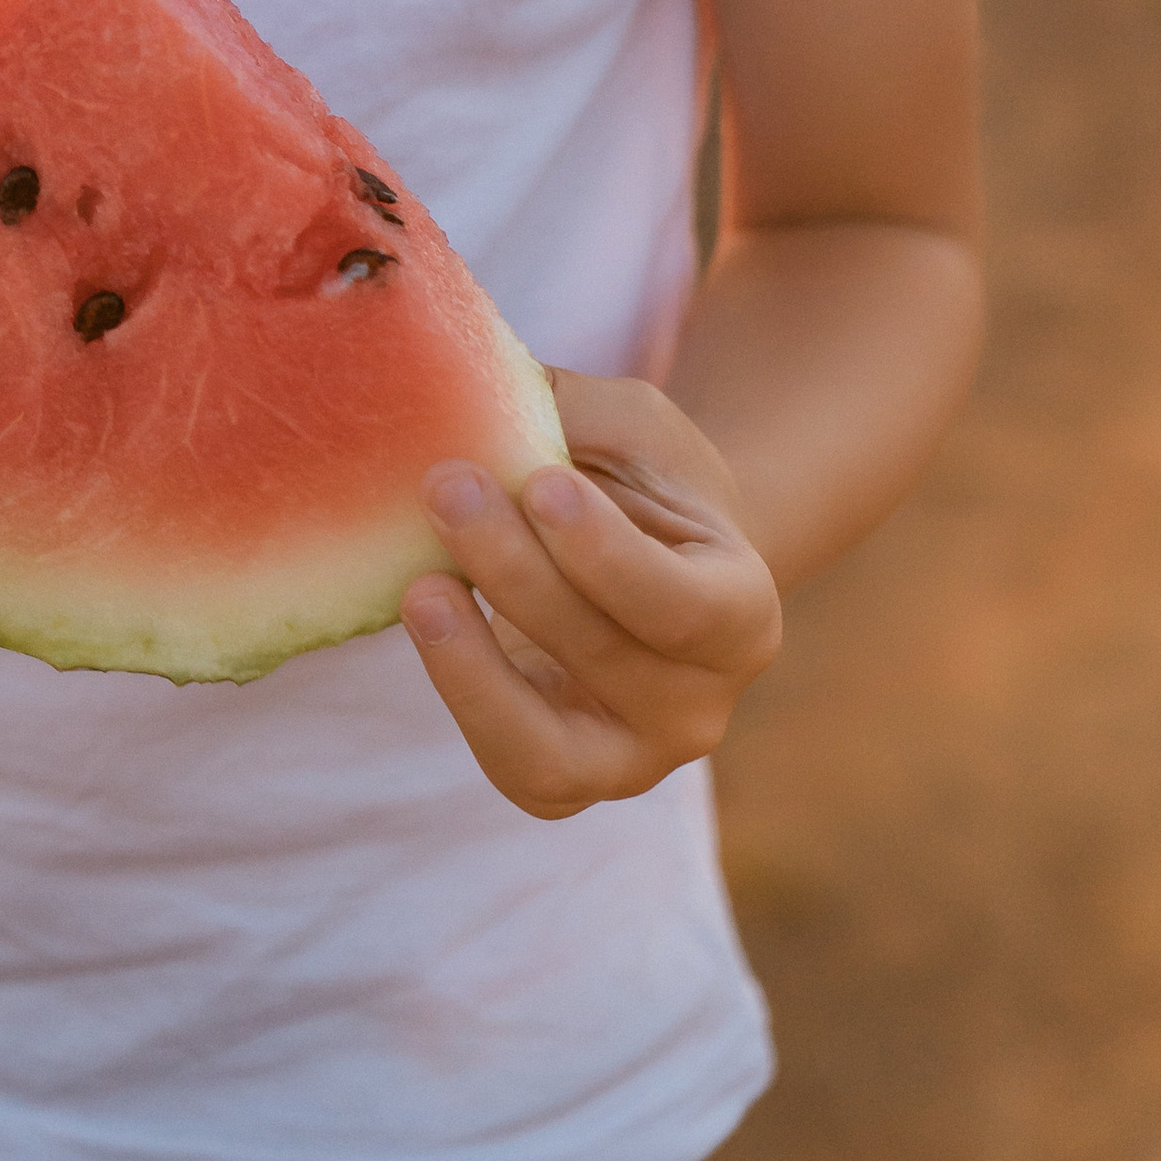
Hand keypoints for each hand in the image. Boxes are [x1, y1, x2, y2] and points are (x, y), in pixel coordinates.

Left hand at [401, 368, 781, 818]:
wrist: (645, 559)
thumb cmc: (638, 481)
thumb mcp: (627, 429)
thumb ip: (563, 414)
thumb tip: (462, 382)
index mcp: (742, 610)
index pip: (686, 606)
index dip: (609, 555)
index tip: (542, 482)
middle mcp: (700, 704)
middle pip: (606, 658)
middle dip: (518, 572)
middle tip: (446, 487)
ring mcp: (632, 758)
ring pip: (549, 746)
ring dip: (474, 667)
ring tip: (418, 587)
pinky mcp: (563, 778)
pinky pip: (508, 765)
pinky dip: (461, 699)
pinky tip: (422, 614)